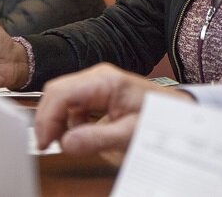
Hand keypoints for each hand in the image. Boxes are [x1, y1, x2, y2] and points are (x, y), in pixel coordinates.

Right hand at [35, 63, 193, 155]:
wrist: (176, 112)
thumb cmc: (159, 118)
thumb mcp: (129, 133)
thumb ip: (97, 138)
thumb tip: (66, 143)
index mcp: (105, 81)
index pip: (61, 92)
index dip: (46, 118)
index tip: (44, 142)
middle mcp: (97, 76)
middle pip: (56, 92)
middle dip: (48, 119)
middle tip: (49, 145)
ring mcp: (96, 83)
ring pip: (61, 98)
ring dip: (58, 120)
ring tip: (68, 142)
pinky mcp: (96, 92)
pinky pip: (72, 104)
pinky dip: (68, 120)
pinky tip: (79, 134)